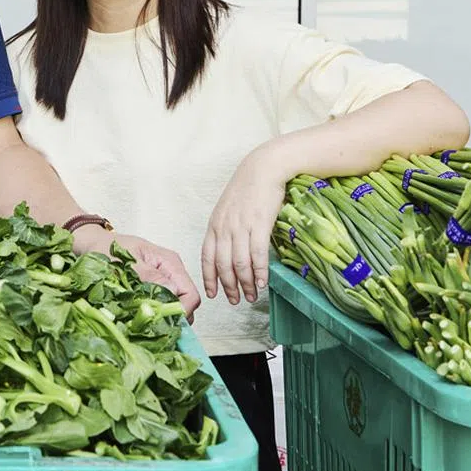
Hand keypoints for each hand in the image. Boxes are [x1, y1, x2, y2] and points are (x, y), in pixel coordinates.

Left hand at [72, 226, 201, 318]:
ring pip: (173, 307)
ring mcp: (162, 281)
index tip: (162, 321)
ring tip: (142, 321)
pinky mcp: (152, 289)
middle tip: (150, 325)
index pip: (190, 294)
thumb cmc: (106, 247)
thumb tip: (173, 291)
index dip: (181, 312)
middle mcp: (170, 272)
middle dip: (171, 317)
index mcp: (169, 262)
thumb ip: (148, 275)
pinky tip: (138, 317)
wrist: (92, 244)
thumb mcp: (126, 260)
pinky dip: (152, 314)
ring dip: (160, 317)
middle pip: (185, 304)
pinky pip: (159, 306)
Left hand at [201, 148, 285, 304]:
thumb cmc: (247, 189)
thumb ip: (225, 229)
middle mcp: (224, 228)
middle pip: (223, 265)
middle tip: (236, 301)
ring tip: (252, 296)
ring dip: (245, 284)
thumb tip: (228, 252)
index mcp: (214, 225)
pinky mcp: (259, 225)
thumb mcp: (227, 209)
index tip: (213, 294)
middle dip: (229, 287)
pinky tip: (262, 283)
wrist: (263, 169)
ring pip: (239, 264)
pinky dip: (259, 272)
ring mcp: (241, 227)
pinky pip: (257, 255)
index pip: (207, 257)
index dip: (209, 278)